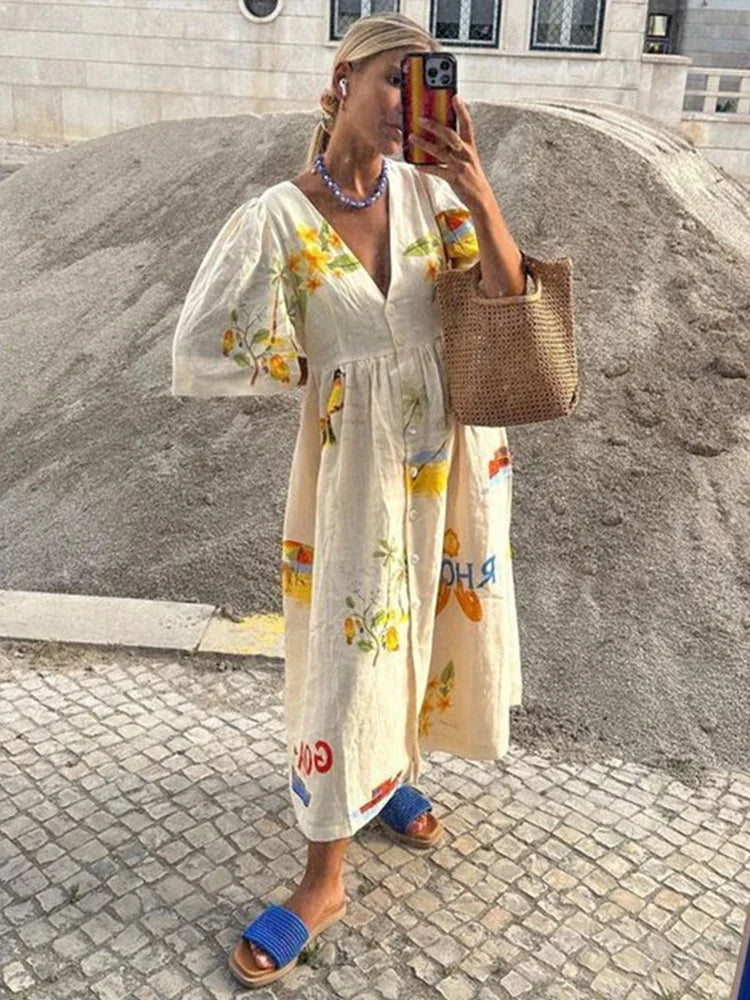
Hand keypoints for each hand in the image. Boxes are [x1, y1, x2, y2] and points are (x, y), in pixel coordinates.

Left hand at [409, 96, 492, 212]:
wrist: (481, 198)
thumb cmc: (472, 177)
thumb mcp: (469, 159)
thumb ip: (458, 147)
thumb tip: (443, 136)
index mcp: (470, 147)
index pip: (467, 125)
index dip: (462, 110)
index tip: (456, 97)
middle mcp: (465, 154)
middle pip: (450, 135)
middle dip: (435, 126)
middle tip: (421, 119)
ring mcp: (459, 166)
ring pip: (439, 151)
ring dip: (424, 144)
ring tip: (412, 138)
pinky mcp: (453, 178)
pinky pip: (437, 171)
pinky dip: (425, 168)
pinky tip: (416, 165)